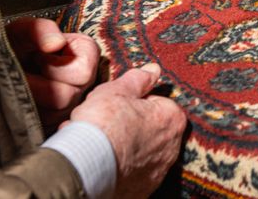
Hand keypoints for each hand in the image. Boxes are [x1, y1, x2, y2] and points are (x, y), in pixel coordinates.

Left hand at [5, 17, 98, 130]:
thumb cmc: (13, 44)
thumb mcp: (23, 30)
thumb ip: (41, 30)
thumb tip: (56, 44)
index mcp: (85, 56)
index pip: (83, 72)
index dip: (54, 66)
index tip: (38, 56)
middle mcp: (82, 83)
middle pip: (67, 97)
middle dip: (38, 84)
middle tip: (24, 72)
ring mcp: (68, 106)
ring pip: (54, 114)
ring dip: (31, 98)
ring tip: (23, 83)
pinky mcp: (52, 123)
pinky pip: (42, 126)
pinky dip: (26, 112)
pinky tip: (21, 98)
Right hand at [68, 64, 186, 198]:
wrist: (85, 166)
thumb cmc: (103, 125)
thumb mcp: (118, 90)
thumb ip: (138, 79)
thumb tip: (153, 70)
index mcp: (171, 119)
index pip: (156, 102)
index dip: (133, 102)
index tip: (117, 105)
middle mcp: (171, 148)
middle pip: (146, 129)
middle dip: (125, 125)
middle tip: (103, 124)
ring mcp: (156, 172)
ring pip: (136, 152)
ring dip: (118, 146)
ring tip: (94, 143)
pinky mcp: (141, 191)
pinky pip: (129, 174)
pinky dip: (115, 168)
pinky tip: (97, 161)